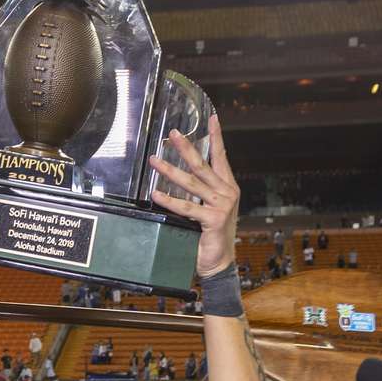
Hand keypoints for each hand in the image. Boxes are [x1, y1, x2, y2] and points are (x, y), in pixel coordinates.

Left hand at [148, 114, 238, 277]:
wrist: (219, 262)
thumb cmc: (211, 235)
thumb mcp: (208, 209)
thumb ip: (200, 193)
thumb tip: (181, 176)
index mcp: (227, 187)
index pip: (221, 157)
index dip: (217, 136)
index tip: (211, 118)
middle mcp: (227, 192)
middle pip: (203, 165)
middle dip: (186, 147)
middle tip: (172, 133)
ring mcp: (222, 205)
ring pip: (192, 183)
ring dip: (170, 171)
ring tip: (154, 161)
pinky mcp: (214, 219)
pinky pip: (187, 207)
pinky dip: (169, 200)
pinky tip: (156, 194)